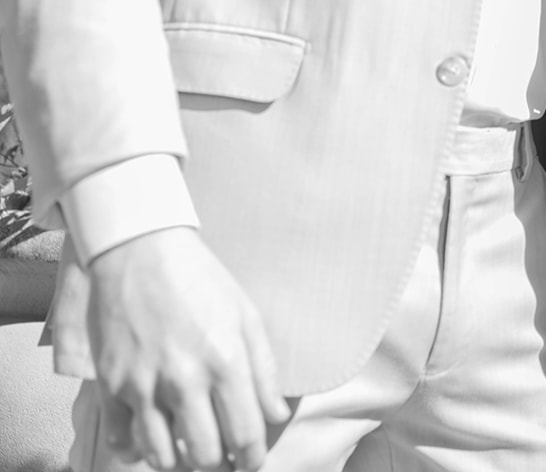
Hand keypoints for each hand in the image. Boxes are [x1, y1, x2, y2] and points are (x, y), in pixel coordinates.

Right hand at [87, 228, 288, 470]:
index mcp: (225, 362)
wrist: (140, 252)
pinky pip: (123, 440)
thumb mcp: (246, 317)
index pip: (245, 434)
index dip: (251, 458)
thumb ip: (264, 371)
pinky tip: (153, 436)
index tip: (251, 462)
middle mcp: (185, 380)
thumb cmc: (201, 281)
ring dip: (179, 461)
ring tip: (189, 448)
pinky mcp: (112, 385)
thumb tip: (276, 415)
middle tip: (222, 456)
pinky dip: (138, 447)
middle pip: (203, 456)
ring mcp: (144, 385)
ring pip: (161, 457)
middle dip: (218, 464)